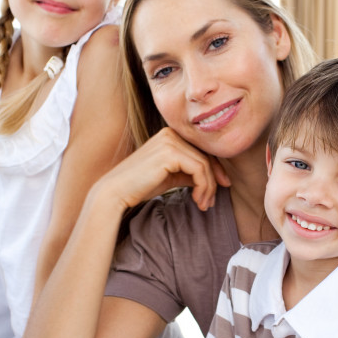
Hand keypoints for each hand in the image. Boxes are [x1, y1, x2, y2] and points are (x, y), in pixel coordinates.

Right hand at [97, 128, 230, 212]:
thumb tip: (211, 178)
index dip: (215, 170)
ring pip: (205, 164)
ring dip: (208, 188)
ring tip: (204, 205)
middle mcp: (170, 133)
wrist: (116, 191)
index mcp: (170, 135)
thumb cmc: (140, 186)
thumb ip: (188, 172)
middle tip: (211, 202)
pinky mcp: (170, 152)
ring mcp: (170, 141)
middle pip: (205, 156)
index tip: (221, 188)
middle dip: (213, 181)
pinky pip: (199, 169)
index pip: (201, 150)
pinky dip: (203, 186)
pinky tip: (197, 199)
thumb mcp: (170, 176)